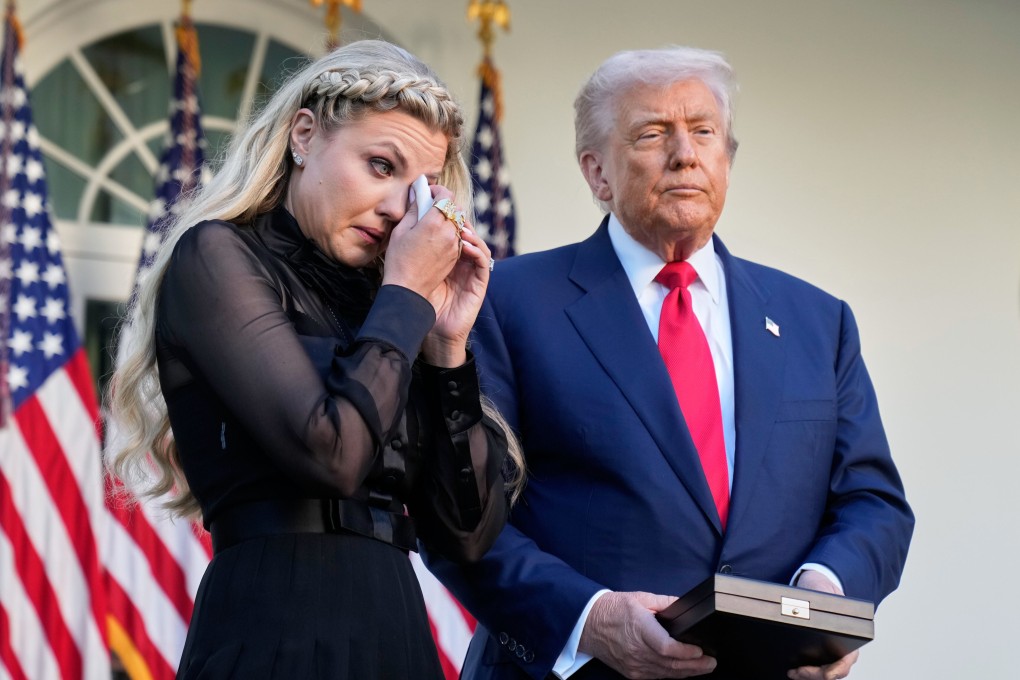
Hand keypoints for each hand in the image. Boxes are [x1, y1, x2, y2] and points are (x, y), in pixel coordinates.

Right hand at [382, 185, 461, 308]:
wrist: (408, 289)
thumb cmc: (399, 259)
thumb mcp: (401, 231)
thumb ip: (414, 209)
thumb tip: (418, 193)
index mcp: (433, 223)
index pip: (446, 196)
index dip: (438, 190)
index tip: (428, 192)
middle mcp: (448, 233)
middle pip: (455, 207)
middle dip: (444, 203)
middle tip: (430, 206)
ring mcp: (454, 245)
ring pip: (459, 222)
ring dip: (448, 218)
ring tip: (433, 223)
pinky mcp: (456, 255)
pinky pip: (457, 236)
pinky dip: (450, 231)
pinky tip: (436, 237)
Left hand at [421, 222, 491, 366]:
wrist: (421, 323)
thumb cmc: (414, 295)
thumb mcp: (411, 261)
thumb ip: (415, 239)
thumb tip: (411, 212)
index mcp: (444, 254)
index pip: (451, 229)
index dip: (448, 215)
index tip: (438, 202)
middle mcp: (459, 260)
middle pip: (466, 233)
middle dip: (460, 220)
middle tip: (451, 212)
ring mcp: (470, 271)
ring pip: (478, 245)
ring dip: (471, 234)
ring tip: (460, 227)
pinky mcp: (478, 284)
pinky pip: (483, 264)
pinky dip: (478, 252)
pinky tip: (466, 246)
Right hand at [578, 591, 716, 678]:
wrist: (587, 624)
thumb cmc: (611, 609)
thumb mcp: (639, 598)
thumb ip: (664, 602)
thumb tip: (683, 604)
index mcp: (639, 628)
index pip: (667, 647)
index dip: (686, 652)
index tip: (700, 650)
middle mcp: (637, 650)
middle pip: (670, 664)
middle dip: (695, 666)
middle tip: (711, 663)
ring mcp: (633, 664)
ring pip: (665, 673)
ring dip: (687, 673)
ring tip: (704, 668)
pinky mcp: (631, 672)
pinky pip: (656, 677)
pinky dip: (671, 675)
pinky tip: (683, 672)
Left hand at [787, 571, 858, 679]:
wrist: (817, 586)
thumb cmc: (822, 589)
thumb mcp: (820, 590)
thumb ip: (815, 600)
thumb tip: (801, 609)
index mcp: (850, 635)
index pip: (846, 661)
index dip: (835, 670)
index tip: (826, 674)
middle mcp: (844, 648)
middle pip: (833, 671)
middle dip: (815, 675)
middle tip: (797, 672)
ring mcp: (833, 652)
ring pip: (824, 673)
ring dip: (809, 675)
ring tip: (793, 672)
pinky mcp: (822, 653)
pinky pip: (817, 668)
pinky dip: (807, 672)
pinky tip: (794, 670)